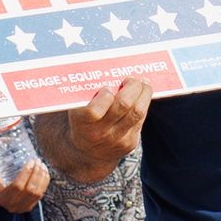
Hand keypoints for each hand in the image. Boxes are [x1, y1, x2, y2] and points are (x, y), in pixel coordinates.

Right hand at [0, 158, 49, 215]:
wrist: (0, 193)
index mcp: (3, 198)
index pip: (17, 186)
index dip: (26, 173)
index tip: (31, 161)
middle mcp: (14, 206)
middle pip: (30, 189)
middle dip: (36, 174)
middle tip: (38, 161)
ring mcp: (23, 208)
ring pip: (37, 193)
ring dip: (42, 177)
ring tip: (42, 165)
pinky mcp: (30, 207)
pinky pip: (41, 195)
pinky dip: (44, 183)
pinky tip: (45, 172)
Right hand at [38, 77, 153, 184]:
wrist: (85, 153)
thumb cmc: (81, 121)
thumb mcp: (76, 109)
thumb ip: (87, 93)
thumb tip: (108, 67)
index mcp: (81, 123)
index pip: (94, 110)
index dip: (104, 95)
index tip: (106, 88)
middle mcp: (98, 134)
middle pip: (123, 106)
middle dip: (132, 87)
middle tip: (131, 78)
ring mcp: (115, 140)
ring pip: (137, 112)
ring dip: (144, 93)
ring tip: (142, 83)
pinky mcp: (128, 144)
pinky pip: (140, 120)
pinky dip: (143, 104)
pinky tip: (143, 95)